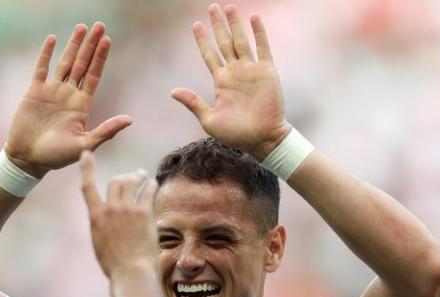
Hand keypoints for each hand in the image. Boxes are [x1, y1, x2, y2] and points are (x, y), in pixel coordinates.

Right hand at [5, 23, 132, 177]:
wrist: (28, 159)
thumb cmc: (56, 157)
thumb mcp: (84, 145)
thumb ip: (106, 131)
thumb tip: (130, 120)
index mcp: (82, 105)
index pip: (94, 75)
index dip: (100, 58)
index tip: (107, 40)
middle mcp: (69, 94)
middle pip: (82, 64)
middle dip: (91, 45)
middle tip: (99, 25)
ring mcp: (52, 91)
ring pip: (65, 63)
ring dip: (73, 45)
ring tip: (81, 28)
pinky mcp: (34, 92)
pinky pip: (41, 68)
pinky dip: (46, 53)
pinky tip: (53, 39)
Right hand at [79, 151, 159, 279]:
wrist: (130, 272)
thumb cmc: (115, 264)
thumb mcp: (100, 243)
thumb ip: (102, 225)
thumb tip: (107, 219)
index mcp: (95, 217)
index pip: (87, 186)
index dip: (86, 167)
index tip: (86, 153)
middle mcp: (110, 209)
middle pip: (116, 181)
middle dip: (124, 177)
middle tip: (132, 177)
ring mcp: (127, 210)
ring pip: (132, 182)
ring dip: (138, 177)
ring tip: (144, 176)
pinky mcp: (143, 213)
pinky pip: (148, 191)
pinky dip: (151, 186)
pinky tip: (153, 184)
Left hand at [171, 4, 289, 159]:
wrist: (262, 140)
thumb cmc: (235, 135)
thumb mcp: (209, 120)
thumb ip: (193, 103)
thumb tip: (173, 91)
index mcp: (221, 82)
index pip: (209, 55)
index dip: (203, 40)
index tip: (195, 25)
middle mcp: (235, 73)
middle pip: (224, 43)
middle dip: (217, 26)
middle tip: (212, 7)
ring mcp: (251, 71)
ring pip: (241, 41)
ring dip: (235, 25)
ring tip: (229, 8)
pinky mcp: (267, 72)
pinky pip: (263, 48)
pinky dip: (259, 33)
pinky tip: (253, 18)